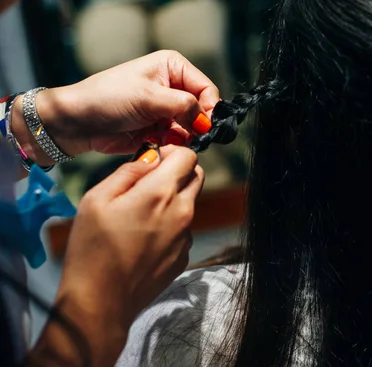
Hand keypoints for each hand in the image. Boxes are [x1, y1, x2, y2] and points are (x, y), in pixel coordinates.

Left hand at [11, 50, 218, 165]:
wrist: (77, 123)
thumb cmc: (107, 99)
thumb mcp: (148, 98)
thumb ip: (184, 106)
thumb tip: (208, 122)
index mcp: (173, 67)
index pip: (206, 88)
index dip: (209, 108)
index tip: (204, 126)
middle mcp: (173, 86)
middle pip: (202, 110)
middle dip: (197, 125)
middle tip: (187, 136)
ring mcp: (167, 109)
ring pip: (193, 128)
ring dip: (184, 137)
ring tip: (167, 141)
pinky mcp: (160, 129)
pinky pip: (179, 140)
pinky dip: (173, 145)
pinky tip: (159, 144)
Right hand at [33, 146, 201, 365]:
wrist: (101, 302)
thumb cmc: (92, 249)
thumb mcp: (97, 199)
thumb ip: (129, 172)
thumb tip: (150, 158)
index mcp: (161, 193)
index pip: (188, 156)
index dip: (171, 152)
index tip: (153, 160)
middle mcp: (182, 212)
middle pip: (196, 176)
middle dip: (177, 172)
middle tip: (148, 184)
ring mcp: (186, 236)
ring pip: (188, 204)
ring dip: (172, 201)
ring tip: (138, 219)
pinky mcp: (184, 256)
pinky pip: (183, 230)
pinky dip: (169, 226)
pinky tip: (143, 241)